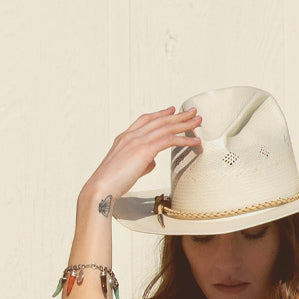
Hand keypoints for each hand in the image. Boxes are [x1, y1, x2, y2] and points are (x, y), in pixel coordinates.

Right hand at [82, 106, 201, 209]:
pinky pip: (169, 140)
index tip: (171, 110)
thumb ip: (141, 162)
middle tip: (192, 111)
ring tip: (198, 120)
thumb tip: (152, 162)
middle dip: (177, 115)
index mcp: (124, 138)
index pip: (145, 120)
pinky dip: (184, 139)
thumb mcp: (127, 169)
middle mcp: (131, 136)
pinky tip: (194, 141)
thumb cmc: (111, 183)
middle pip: (159, 120)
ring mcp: (137, 141)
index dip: (160, 114)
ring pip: (166, 127)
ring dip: (184, 123)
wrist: (101, 188)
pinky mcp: (144, 150)